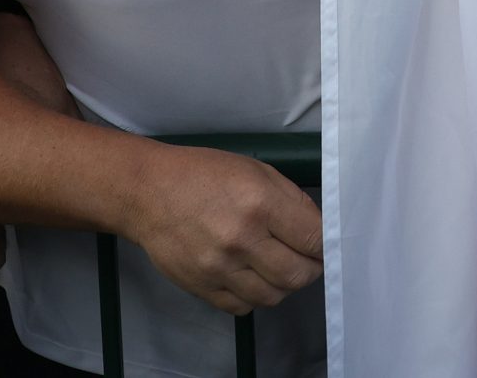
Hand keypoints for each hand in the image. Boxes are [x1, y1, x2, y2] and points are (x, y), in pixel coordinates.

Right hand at [124, 144, 321, 315]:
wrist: (149, 192)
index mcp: (260, 204)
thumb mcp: (256, 171)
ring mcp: (220, 268)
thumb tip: (319, 229)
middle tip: (306, 258)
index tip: (327, 245)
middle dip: (311, 268)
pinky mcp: (202, 287)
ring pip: (273, 296)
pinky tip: (251, 276)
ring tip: (277, 266)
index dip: (327, 245)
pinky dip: (254, 296)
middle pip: (298, 275)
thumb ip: (292, 201)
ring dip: (283, 284)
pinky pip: (243, 307)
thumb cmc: (204, 175)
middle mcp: (241, 240)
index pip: (314, 239)